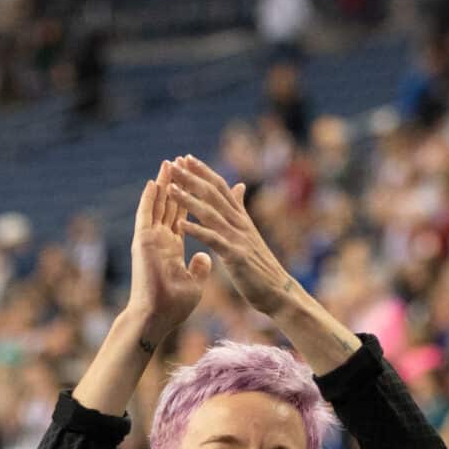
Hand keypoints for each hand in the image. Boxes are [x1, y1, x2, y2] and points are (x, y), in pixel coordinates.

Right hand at [127, 167, 213, 349]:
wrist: (158, 317)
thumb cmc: (174, 305)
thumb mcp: (194, 283)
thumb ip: (199, 266)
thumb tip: (206, 255)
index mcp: (172, 247)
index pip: (181, 215)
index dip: (188, 197)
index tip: (193, 179)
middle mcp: (160, 240)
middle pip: (169, 205)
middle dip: (176, 182)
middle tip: (180, 160)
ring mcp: (150, 240)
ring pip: (158, 205)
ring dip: (164, 184)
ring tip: (169, 163)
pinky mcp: (143, 243)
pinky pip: (146, 216)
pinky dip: (150, 199)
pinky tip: (155, 182)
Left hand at [165, 156, 297, 316]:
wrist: (277, 290)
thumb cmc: (261, 264)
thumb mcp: (249, 231)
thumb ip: (241, 208)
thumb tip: (239, 186)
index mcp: (240, 217)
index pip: (220, 188)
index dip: (203, 172)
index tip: (185, 158)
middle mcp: (239, 223)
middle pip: (213, 194)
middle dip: (192, 178)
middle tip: (174, 163)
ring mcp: (238, 238)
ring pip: (210, 213)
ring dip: (189, 200)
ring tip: (170, 189)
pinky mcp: (236, 256)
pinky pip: (213, 240)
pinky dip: (197, 232)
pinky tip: (180, 225)